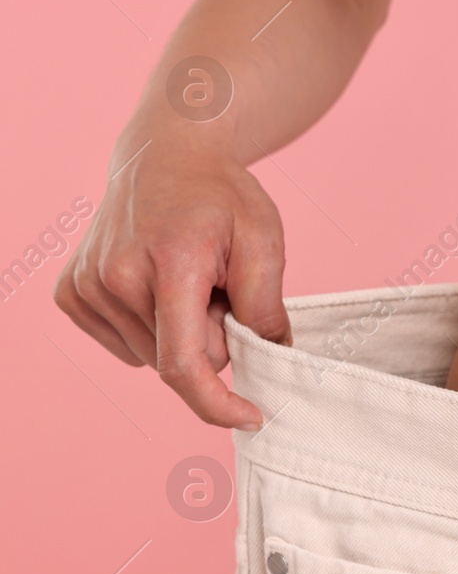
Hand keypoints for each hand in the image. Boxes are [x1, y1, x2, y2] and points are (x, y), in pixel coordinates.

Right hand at [54, 139, 289, 428]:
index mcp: (169, 264)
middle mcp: (116, 278)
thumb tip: (269, 357)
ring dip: (182, 332)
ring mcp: (87, 286)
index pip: (184, 363)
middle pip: (178, 360)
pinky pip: (125, 344)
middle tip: (219, 287)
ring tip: (188, 279)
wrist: (165, 156)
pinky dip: (151, 327)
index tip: (250, 417)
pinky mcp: (72, 293)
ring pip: (152, 356)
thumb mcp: (264, 239)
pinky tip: (156, 284)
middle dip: (212, 338)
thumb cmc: (220, 197)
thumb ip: (266, 305)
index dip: (218, 403)